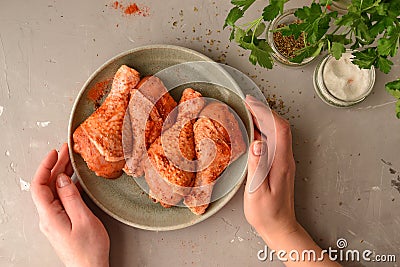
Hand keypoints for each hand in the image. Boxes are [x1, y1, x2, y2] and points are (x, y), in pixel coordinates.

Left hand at [31, 143, 109, 266]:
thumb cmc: (88, 250)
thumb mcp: (83, 219)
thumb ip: (71, 197)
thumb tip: (62, 179)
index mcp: (49, 216)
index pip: (40, 185)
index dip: (45, 166)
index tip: (54, 152)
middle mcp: (48, 217)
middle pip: (47, 186)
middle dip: (56, 166)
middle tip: (67, 151)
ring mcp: (55, 220)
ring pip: (54, 191)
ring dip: (61, 174)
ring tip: (71, 160)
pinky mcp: (62, 222)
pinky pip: (61, 199)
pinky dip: (67, 185)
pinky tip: (75, 180)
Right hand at [244, 95, 296, 244]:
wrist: (279, 227)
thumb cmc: (266, 213)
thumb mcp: (257, 192)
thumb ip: (257, 166)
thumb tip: (257, 142)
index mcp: (281, 162)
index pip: (278, 128)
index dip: (265, 112)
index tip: (250, 102)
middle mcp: (285, 158)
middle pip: (279, 126)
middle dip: (263, 111)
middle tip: (246, 102)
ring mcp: (283, 161)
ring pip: (277, 132)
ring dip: (263, 119)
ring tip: (246, 112)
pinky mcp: (279, 165)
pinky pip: (273, 141)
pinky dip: (263, 131)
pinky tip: (251, 131)